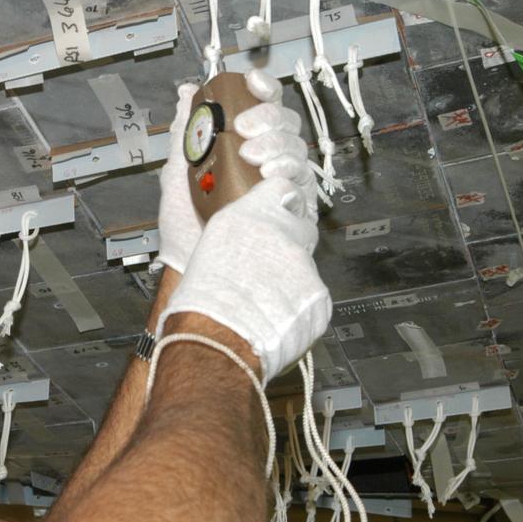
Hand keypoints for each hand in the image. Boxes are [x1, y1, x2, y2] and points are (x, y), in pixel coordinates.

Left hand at [153, 70, 298, 274]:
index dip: (263, 89)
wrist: (191, 262)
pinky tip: (270, 177)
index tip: (252, 83)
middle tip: (245, 130)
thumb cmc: (185, 225)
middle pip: (286, 124)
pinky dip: (288, 174)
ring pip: (297, 149)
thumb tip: (185, 93)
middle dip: (268, 119)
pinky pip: (303, 183)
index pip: (265, 108)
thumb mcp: (178, 169)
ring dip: (276, 146)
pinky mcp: (294, 211)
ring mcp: (282, 185)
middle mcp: (267, 162)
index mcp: (245, 147)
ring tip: (251, 158)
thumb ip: (185, 129)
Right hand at [157, 173, 330, 383]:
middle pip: (301, 226)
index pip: (282, 187)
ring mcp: (305, 265)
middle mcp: (283, 232)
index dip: (282, 198)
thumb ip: (243, 224)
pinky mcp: (318, 296)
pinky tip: (275, 315)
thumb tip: (256, 223)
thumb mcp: (213, 239)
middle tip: (269, 263)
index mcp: (253, 214)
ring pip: (305, 265)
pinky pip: (313, 296)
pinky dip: (298, 305)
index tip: (280, 207)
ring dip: (291, 278)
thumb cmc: (204, 293)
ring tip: (264, 298)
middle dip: (291, 241)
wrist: (218, 334)